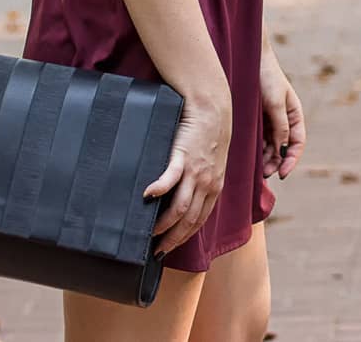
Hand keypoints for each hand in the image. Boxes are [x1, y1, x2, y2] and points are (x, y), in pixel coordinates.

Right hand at [145, 95, 231, 256]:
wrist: (212, 109)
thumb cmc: (207, 137)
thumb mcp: (211, 165)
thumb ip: (201, 184)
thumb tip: (184, 202)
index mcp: (214, 188)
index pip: (198, 222)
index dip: (184, 238)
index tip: (169, 249)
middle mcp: (207, 184)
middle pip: (189, 221)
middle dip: (172, 240)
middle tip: (156, 251)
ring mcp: (196, 172)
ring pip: (180, 208)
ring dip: (163, 224)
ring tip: (148, 232)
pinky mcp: (183, 156)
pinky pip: (170, 178)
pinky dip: (159, 190)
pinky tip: (147, 196)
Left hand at [259, 48, 304, 179]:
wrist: (249, 59)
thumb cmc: (267, 78)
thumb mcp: (276, 102)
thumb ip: (281, 125)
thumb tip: (282, 148)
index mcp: (294, 115)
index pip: (297, 144)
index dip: (291, 160)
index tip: (282, 174)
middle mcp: (284, 120)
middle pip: (283, 149)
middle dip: (276, 163)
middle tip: (264, 175)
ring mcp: (270, 121)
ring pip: (270, 146)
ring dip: (266, 159)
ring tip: (256, 170)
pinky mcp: (256, 120)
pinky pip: (259, 139)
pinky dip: (257, 150)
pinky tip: (250, 157)